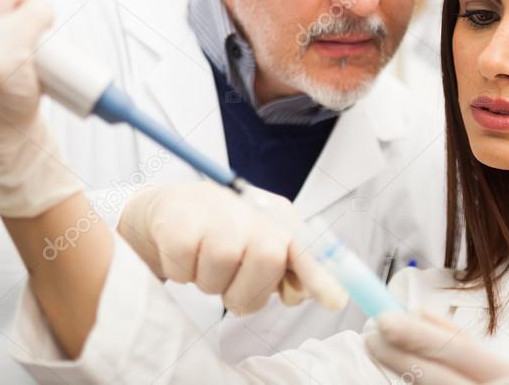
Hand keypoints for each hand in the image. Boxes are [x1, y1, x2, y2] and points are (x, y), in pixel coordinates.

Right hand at [117, 182, 347, 314]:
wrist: (172, 209)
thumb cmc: (226, 233)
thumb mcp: (263, 246)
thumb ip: (292, 270)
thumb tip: (313, 295)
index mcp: (277, 218)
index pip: (306, 245)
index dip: (320, 274)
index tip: (336, 301)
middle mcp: (249, 209)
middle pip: (266, 259)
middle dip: (250, 290)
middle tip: (234, 286)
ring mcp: (211, 213)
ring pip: (218, 275)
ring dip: (211, 284)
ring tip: (207, 265)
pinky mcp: (176, 223)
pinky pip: (184, 272)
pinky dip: (183, 274)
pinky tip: (186, 256)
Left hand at [366, 311, 508, 384]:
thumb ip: (465, 343)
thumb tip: (420, 315)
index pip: (455, 351)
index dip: (415, 335)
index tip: (383, 319)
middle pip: (433, 377)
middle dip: (396, 355)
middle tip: (369, 336)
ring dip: (404, 375)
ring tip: (384, 352)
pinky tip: (407, 377)